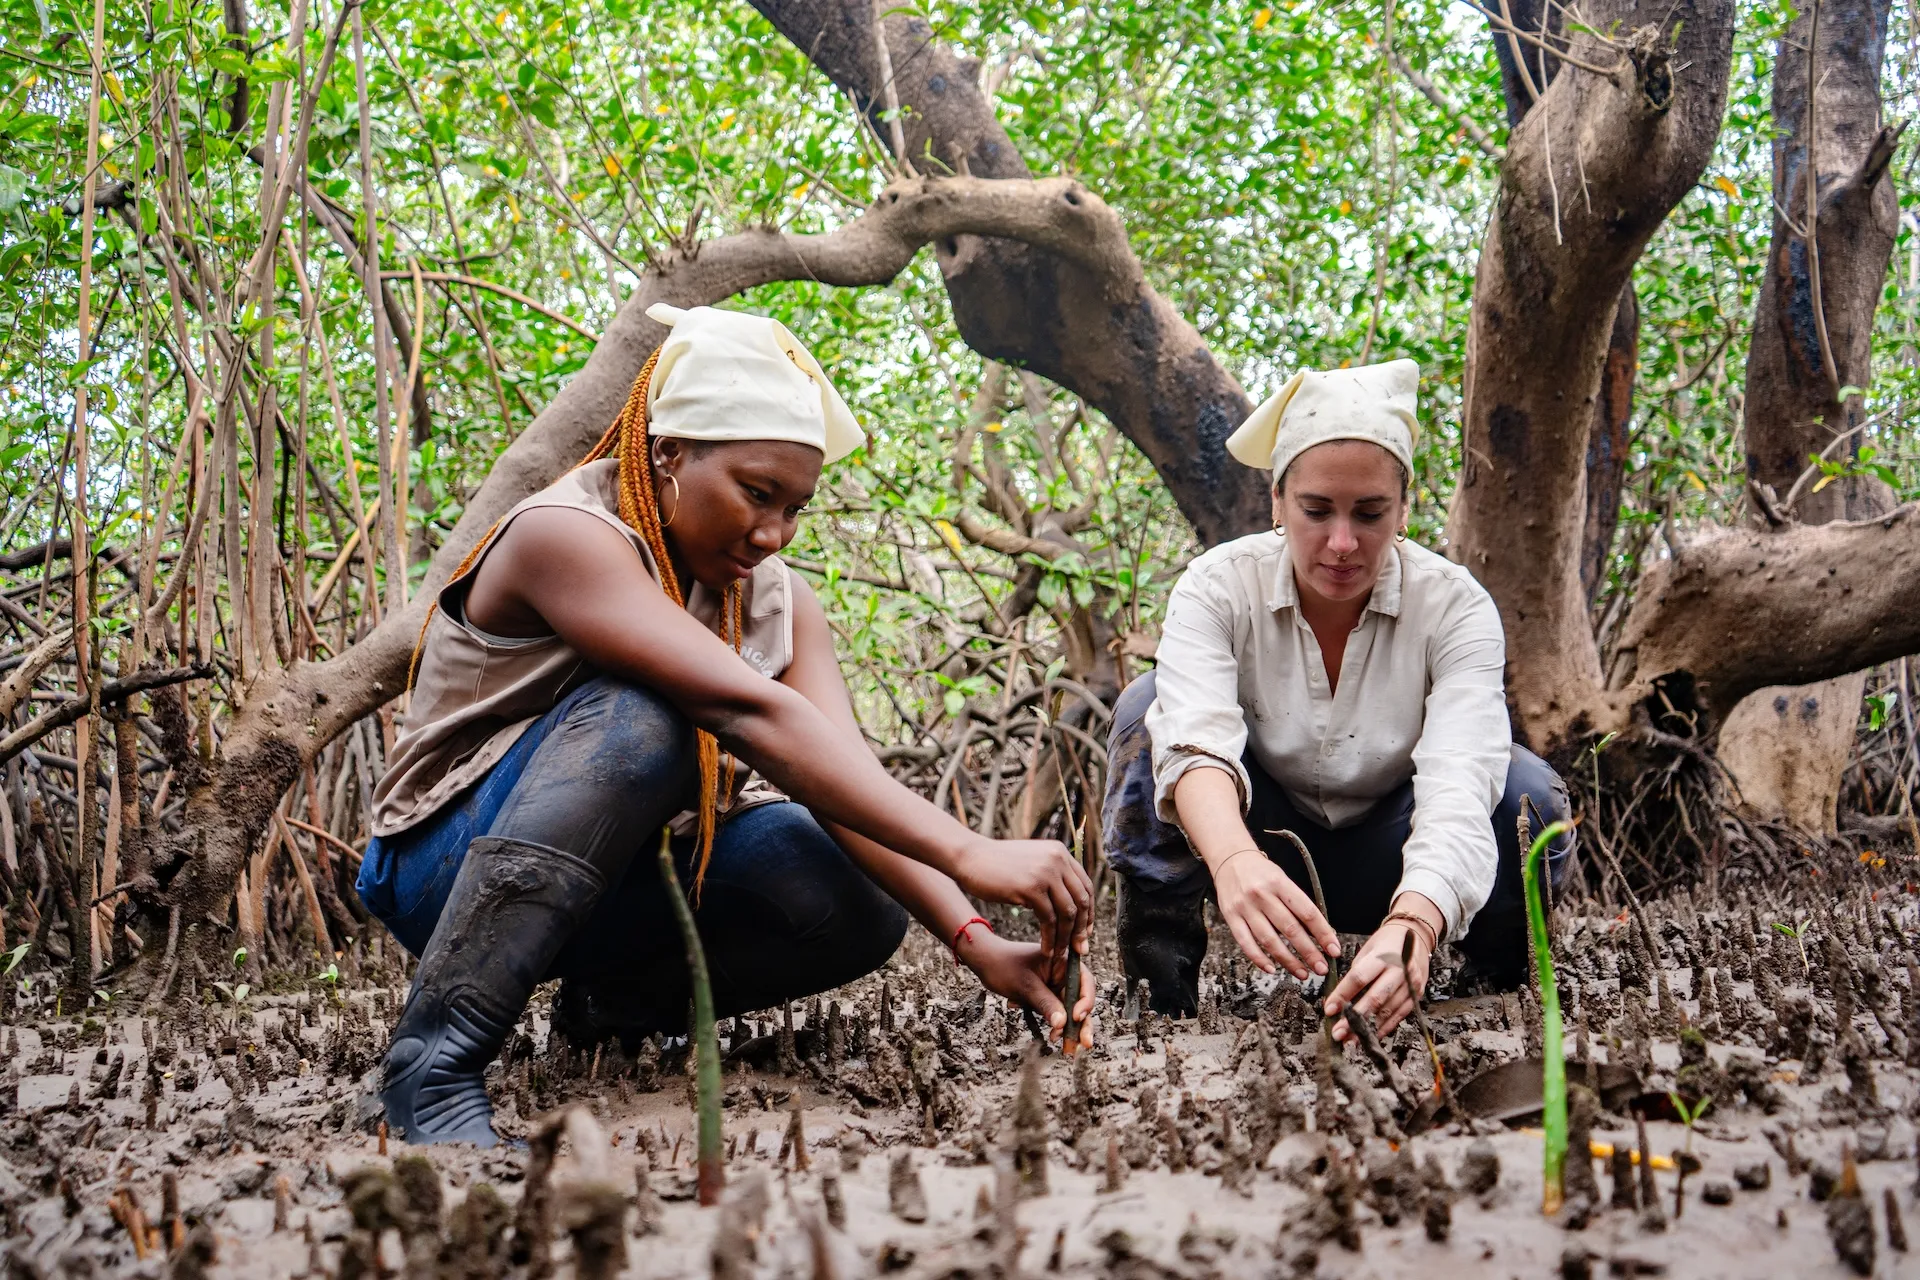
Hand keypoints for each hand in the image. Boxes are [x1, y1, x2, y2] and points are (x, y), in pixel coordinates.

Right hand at [950, 837, 1091, 981]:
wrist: (970, 857)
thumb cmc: (997, 865)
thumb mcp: (1031, 862)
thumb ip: (1051, 875)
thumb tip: (1069, 901)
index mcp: (1061, 853)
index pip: (1086, 886)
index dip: (1088, 913)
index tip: (1084, 932)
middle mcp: (1057, 860)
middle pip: (1081, 901)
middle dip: (1081, 929)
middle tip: (1079, 949)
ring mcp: (1045, 873)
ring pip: (1067, 913)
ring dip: (1065, 938)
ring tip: (1060, 955)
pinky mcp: (1031, 888)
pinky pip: (1049, 920)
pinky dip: (1050, 939)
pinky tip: (1046, 951)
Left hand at [958, 930, 1094, 1050]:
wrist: (985, 962)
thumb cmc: (1004, 966)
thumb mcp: (1026, 985)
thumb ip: (1045, 1003)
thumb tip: (1062, 1023)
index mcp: (1063, 961)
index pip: (1084, 981)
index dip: (1085, 1000)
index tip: (1076, 1017)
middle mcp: (1063, 974)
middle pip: (1080, 999)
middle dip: (1083, 1022)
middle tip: (1085, 1043)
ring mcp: (1056, 986)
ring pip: (1070, 1010)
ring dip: (1071, 1029)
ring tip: (1071, 1048)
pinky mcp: (1048, 997)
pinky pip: (1057, 1013)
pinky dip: (1057, 1026)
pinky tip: (1054, 1037)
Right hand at [1211, 849, 1338, 979]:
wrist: (1230, 859)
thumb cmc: (1261, 872)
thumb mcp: (1282, 879)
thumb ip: (1297, 903)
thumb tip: (1318, 934)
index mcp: (1279, 883)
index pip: (1307, 912)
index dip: (1323, 933)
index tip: (1334, 949)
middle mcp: (1262, 895)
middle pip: (1290, 929)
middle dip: (1309, 952)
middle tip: (1321, 968)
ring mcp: (1244, 907)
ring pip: (1269, 940)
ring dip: (1288, 961)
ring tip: (1302, 973)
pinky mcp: (1230, 917)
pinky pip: (1246, 943)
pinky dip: (1259, 959)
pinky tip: (1272, 969)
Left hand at [1325, 919, 1430, 1042]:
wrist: (1416, 936)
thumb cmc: (1386, 943)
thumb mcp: (1368, 950)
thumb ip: (1356, 973)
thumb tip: (1339, 1000)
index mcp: (1383, 956)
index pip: (1359, 978)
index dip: (1342, 995)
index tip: (1329, 1010)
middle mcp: (1400, 971)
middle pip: (1375, 999)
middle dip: (1355, 1019)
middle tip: (1339, 1033)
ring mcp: (1411, 984)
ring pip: (1388, 1011)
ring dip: (1368, 1028)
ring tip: (1351, 1039)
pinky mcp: (1417, 995)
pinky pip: (1399, 1016)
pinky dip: (1384, 1028)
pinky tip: (1371, 1036)